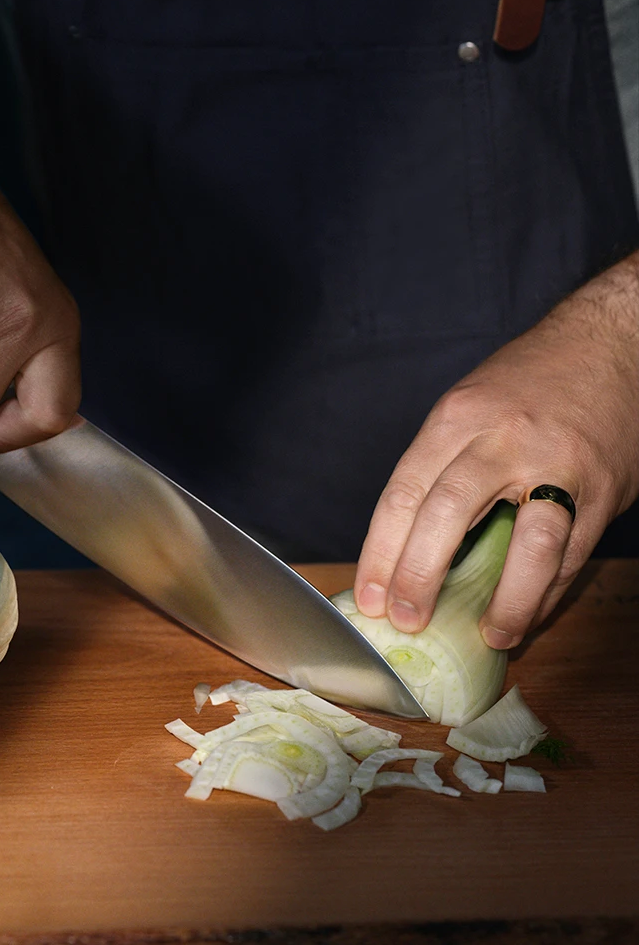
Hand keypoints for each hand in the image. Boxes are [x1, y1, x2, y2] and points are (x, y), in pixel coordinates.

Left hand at [353, 254, 638, 648]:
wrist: (611, 344)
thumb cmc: (528, 382)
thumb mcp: (468, 406)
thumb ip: (441, 466)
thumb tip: (407, 545)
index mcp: (456, 418)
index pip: (404, 493)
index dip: (380, 552)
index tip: (369, 596)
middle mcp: (501, 438)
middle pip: (448, 513)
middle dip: (420, 575)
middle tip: (406, 619)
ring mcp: (558, 463)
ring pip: (528, 542)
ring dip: (506, 599)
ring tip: (488, 636)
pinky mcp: (603, 487)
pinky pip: (573, 552)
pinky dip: (549, 590)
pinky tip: (529, 614)